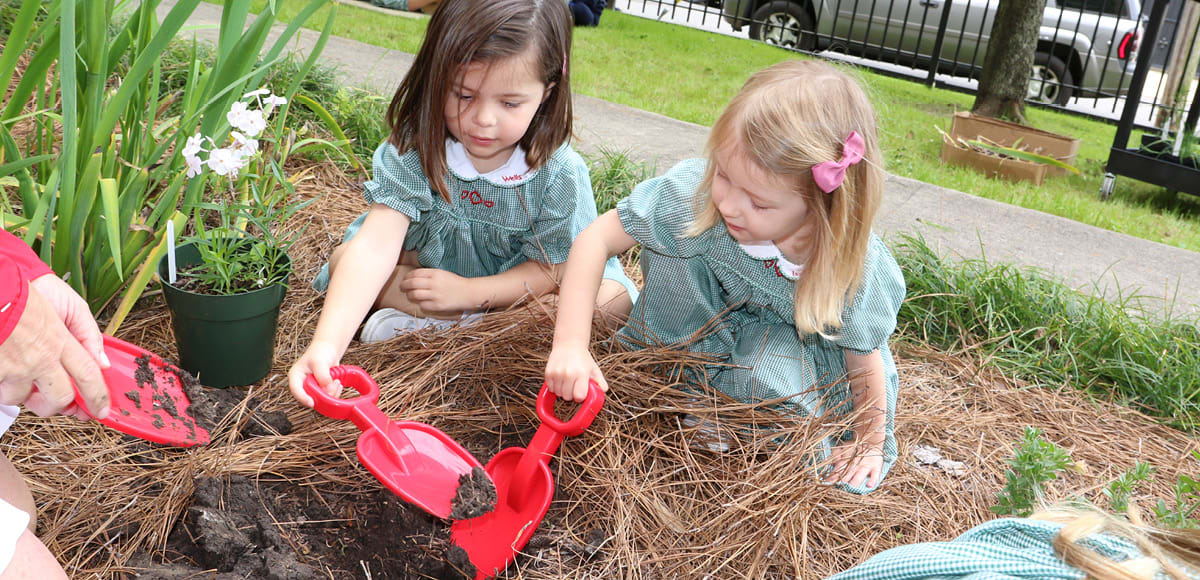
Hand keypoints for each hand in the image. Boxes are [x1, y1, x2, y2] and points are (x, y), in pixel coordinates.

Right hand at [0, 280, 109, 418]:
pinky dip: (0, 383)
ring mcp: (11, 368)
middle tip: (57, 400)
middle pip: (59, 398)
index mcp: (59, 340)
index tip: (101, 410)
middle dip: (61, 405)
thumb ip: (87, 333)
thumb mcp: (67, 303)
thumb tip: (102, 361)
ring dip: (21, 391)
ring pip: (21, 398)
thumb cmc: (22, 291)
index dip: (98, 398)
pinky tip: (2, 368)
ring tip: (19, 373)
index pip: (88, 376)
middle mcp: (38, 358)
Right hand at [288, 341, 342, 407]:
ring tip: (336, 381)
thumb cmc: (320, 352)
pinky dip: (335, 393)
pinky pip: (327, 398)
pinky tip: (337, 383)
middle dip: (323, 394)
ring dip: (331, 393)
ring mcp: (312, 388)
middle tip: (333, 384)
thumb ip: (322, 376)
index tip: (311, 403)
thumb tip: (327, 389)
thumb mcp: (320, 362)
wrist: (329, 350)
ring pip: (320, 400)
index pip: (296, 390)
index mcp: (295, 377)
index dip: (303, 398)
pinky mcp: (320, 391)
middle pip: (310, 397)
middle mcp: (302, 385)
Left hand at [398, 268, 476, 313]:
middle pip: (411, 284)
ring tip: (410, 295)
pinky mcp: (437, 306)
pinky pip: (422, 305)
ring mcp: (435, 295)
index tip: (405, 279)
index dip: (407, 277)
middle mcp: (434, 283)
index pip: (414, 274)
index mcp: (435, 273)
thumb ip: (428, 274)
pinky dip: (420, 304)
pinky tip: (422, 302)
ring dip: (409, 295)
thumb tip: (412, 278)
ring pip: (414, 295)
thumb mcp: (442, 273)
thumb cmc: (455, 283)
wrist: (468, 293)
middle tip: (402, 288)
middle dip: (404, 286)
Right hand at [545, 346, 605, 401]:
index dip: (580, 397)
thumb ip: (600, 382)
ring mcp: (557, 373)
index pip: (579, 396)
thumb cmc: (583, 358)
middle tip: (574, 385)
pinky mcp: (548, 372)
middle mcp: (568, 373)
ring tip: (567, 381)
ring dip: (562, 391)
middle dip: (571, 394)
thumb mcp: (594, 369)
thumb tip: (603, 391)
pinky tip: (560, 379)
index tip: (581, 392)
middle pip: (567, 397)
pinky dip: (555, 387)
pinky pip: (551, 388)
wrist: (569, 343)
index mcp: (581, 373)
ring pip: (558, 394)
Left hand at [825, 439, 883, 489]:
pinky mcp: (876, 466)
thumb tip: (833, 462)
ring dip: (855, 481)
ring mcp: (866, 465)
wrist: (871, 440)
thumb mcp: (844, 446)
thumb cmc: (855, 446)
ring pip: (860, 475)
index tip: (827, 482)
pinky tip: (869, 485)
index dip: (833, 476)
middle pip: (848, 473)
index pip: (838, 469)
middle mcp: (856, 463)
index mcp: (847, 460)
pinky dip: (873, 480)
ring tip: (851, 486)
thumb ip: (836, 453)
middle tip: (838, 485)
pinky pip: (875, 475)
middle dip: (843, 480)